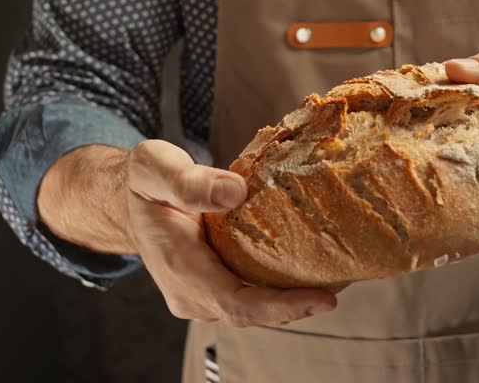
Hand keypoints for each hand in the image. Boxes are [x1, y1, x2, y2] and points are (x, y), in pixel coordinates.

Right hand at [125, 140, 336, 325]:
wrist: (133, 199)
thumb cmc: (146, 182)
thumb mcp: (155, 167)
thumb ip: (188, 181)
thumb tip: (235, 192)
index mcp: (179, 268)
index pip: (236, 303)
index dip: (282, 306)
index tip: (325, 299)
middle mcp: (192, 293)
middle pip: (254, 312)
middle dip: (300, 304)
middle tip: (345, 282)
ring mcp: (204, 295)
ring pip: (257, 306)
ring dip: (297, 297)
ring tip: (340, 276)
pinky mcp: (217, 287)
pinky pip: (254, 294)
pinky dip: (285, 286)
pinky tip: (317, 268)